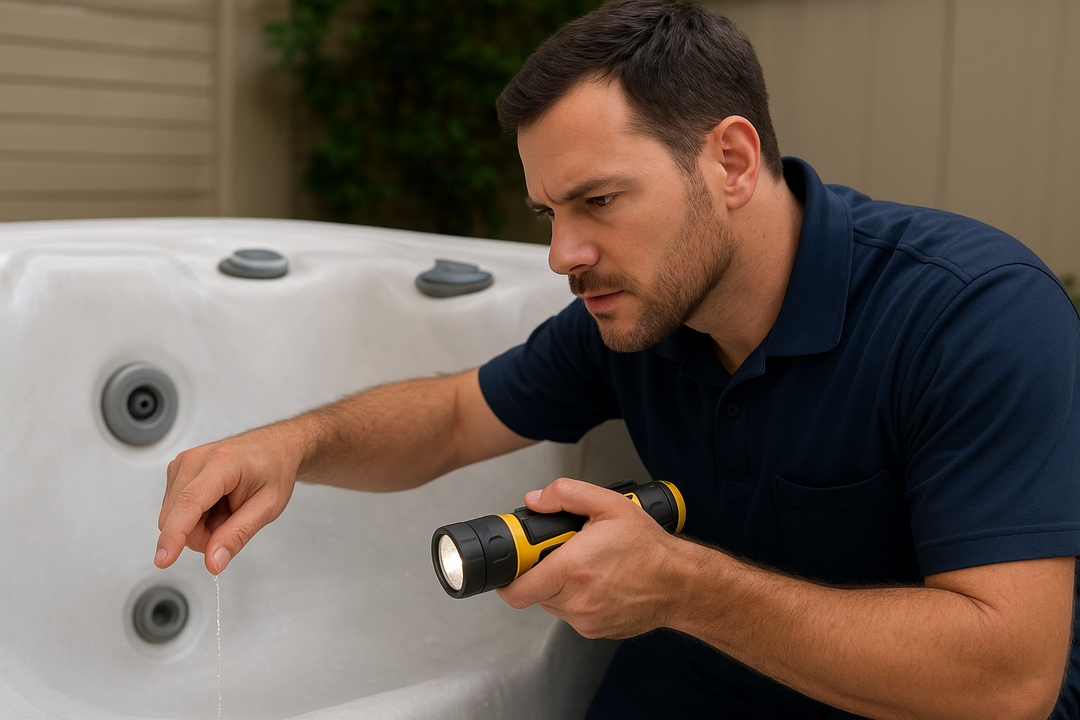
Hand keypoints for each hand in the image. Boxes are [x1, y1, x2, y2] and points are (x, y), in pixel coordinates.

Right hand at [155, 426, 302, 573]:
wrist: (274, 448)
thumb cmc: (274, 470)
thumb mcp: (268, 507)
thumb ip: (238, 535)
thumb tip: (213, 562)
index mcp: (222, 463)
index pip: (188, 503)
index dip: (174, 535)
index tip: (163, 560)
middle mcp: (195, 459)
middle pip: (176, 517)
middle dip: (201, 535)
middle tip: (232, 523)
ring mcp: (183, 463)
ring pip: (173, 517)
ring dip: (199, 526)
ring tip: (227, 509)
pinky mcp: (178, 471)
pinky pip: (175, 510)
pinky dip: (196, 517)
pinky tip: (216, 504)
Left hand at [495, 477, 682, 638]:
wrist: (681, 584)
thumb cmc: (649, 548)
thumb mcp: (609, 504)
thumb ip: (566, 494)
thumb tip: (536, 500)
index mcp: (571, 570)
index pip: (516, 590)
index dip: (508, 576)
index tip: (516, 562)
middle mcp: (575, 600)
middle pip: (534, 592)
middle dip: (541, 572)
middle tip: (562, 553)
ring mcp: (585, 620)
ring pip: (553, 603)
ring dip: (559, 586)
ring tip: (586, 566)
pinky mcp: (596, 631)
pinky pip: (572, 614)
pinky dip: (577, 599)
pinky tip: (598, 582)